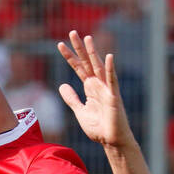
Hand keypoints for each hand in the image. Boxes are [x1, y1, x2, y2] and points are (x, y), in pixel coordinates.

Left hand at [56, 31, 133, 150]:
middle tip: (71, 32)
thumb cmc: (99, 127)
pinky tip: (109, 57)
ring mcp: (107, 89)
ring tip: (87, 38)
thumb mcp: (80, 111)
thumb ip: (71, 98)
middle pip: (86, 62)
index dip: (69, 57)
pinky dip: (110, 69)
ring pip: (98, 67)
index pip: (78, 68)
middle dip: (79, 48)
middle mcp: (98, 84)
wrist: (111, 141)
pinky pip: (112, 81)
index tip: (59, 45)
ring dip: (93, 52)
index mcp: (90, 87)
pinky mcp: (114, 96)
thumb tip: (62, 85)